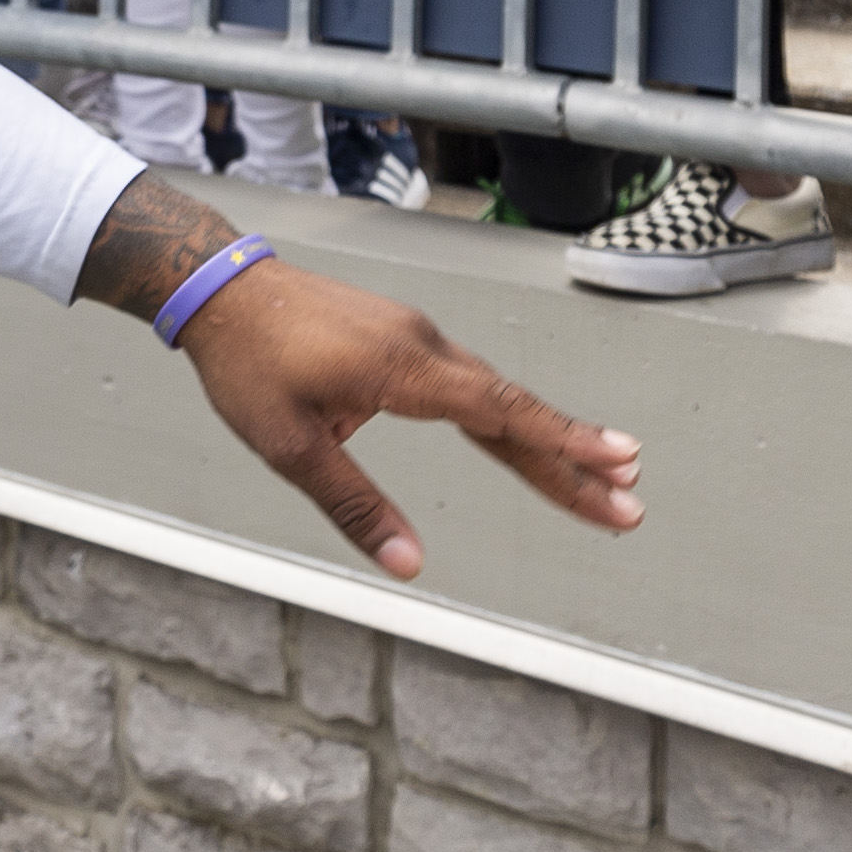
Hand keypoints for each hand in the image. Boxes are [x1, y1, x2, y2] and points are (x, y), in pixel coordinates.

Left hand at [74, 178, 639, 578]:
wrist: (220, 286)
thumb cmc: (248, 364)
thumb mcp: (289, 448)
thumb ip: (355, 506)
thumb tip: (409, 564)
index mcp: (403, 370)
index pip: (502, 412)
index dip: (564, 443)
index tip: (620, 463)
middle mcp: (424, 346)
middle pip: (514, 411)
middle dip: (575, 460)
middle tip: (631, 504)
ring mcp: (417, 338)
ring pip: (497, 396)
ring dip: (549, 440)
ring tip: (602, 479)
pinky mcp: (404, 339)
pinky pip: (472, 383)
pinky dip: (509, 416)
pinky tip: (528, 442)